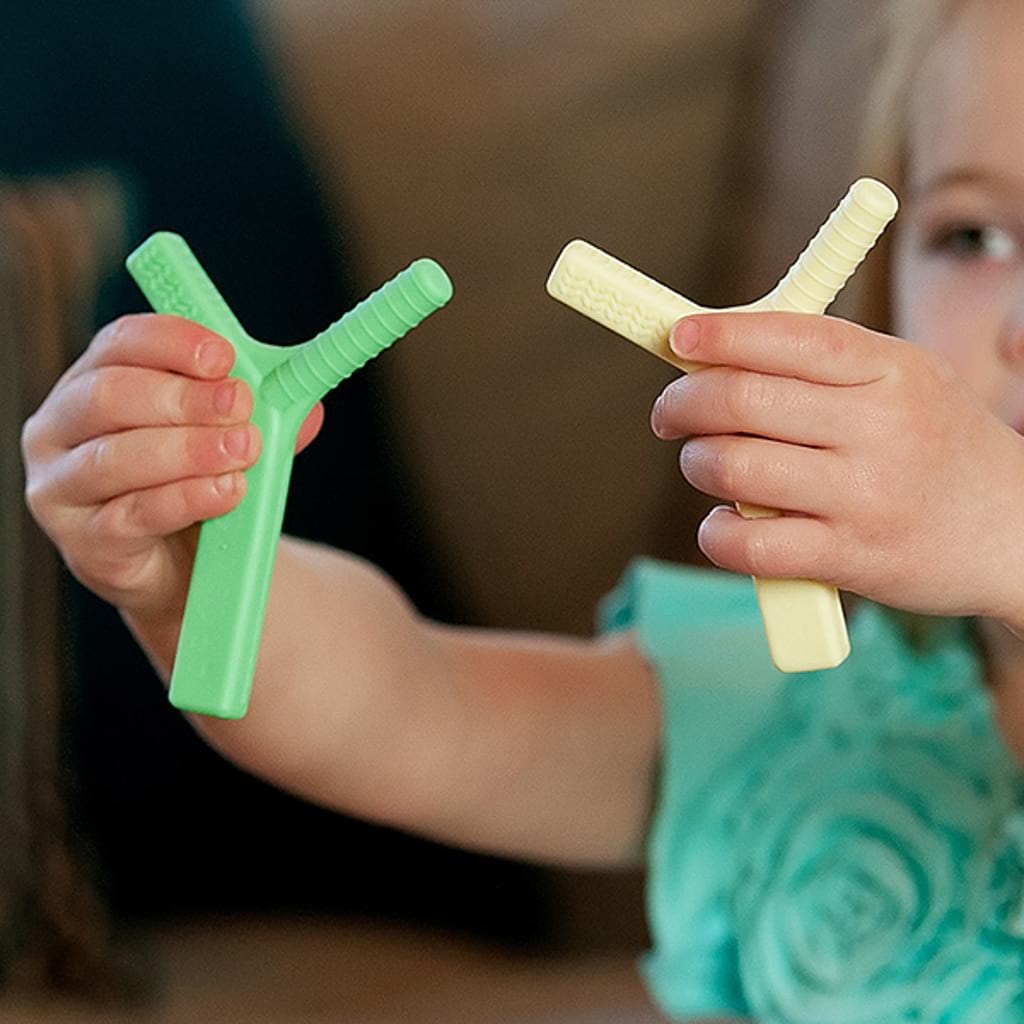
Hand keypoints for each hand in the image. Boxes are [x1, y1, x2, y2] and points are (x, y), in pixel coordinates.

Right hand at [21, 314, 322, 624]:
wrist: (184, 570)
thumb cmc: (196, 484)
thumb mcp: (230, 437)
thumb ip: (263, 414)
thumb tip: (304, 401)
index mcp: (94, 381)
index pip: (120, 343)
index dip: (172, 342)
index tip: (223, 356)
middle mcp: (61, 428)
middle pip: (110, 395)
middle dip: (183, 398)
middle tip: (240, 405)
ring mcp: (61, 488)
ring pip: (117, 458)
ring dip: (189, 450)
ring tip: (244, 449)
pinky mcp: (83, 542)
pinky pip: (133, 514)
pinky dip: (186, 499)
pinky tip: (226, 491)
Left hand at [649, 312, 1023, 625]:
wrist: (1015, 532)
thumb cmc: (937, 448)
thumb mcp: (904, 382)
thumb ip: (824, 366)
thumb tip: (718, 354)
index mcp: (890, 369)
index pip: (786, 335)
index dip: (719, 334)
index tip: (679, 339)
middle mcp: (878, 427)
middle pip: (740, 399)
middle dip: (682, 403)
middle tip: (671, 414)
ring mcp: (864, 496)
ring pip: (731, 467)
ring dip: (697, 465)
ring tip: (706, 465)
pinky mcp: (849, 558)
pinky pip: (747, 544)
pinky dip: (716, 533)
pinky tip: (725, 524)